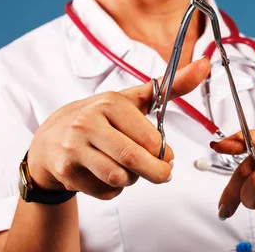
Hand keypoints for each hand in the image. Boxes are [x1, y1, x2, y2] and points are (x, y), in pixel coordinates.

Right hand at [26, 56, 210, 199]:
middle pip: (132, 160)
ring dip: (133, 180)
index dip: (164, 153)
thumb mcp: (133, 101)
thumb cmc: (100, 120)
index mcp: (110, 103)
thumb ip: (171, 87)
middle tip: (163, 174)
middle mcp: (88, 122)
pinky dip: (114, 189)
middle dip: (155, 172)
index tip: (168, 156)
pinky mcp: (66, 171)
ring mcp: (74, 147)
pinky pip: (104, 190)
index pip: (148, 138)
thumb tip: (205, 64)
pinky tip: (107, 175)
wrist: (50, 140)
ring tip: (131, 169)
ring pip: (119, 178)